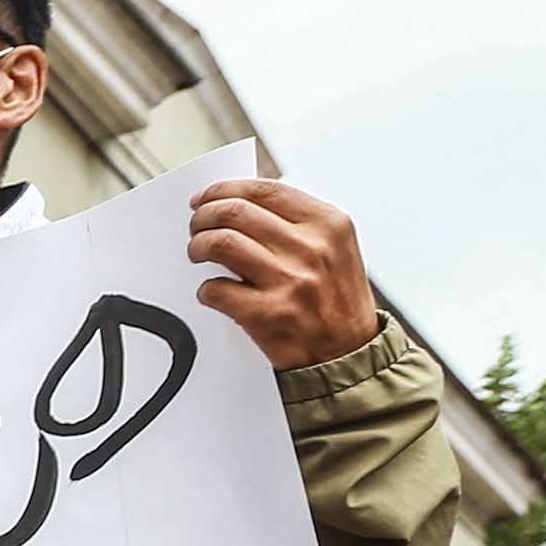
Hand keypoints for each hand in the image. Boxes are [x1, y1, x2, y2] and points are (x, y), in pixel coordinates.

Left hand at [189, 179, 381, 372]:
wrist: (349, 355)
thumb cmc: (337, 301)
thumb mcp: (335, 248)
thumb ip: (298, 223)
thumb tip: (244, 203)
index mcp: (328, 224)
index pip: (264, 190)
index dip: (224, 190)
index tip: (206, 198)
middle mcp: (311, 248)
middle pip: (235, 212)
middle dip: (203, 217)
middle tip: (195, 227)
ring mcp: (290, 281)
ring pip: (220, 243)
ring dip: (198, 246)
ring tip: (198, 254)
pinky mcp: (268, 314)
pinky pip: (216, 289)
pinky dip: (205, 290)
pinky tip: (212, 293)